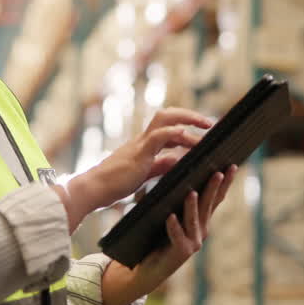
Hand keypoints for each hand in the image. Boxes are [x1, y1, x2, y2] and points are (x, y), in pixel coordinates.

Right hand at [58, 108, 214, 230]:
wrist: (94, 189)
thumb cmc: (114, 184)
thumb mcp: (144, 173)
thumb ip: (160, 166)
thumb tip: (176, 160)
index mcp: (144, 145)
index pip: (168, 127)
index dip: (186, 126)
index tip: (203, 131)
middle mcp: (142, 139)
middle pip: (167, 115)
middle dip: (189, 115)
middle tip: (209, 123)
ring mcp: (140, 144)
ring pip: (164, 119)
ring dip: (187, 119)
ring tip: (205, 127)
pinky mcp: (138, 153)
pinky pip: (157, 136)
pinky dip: (173, 133)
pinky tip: (186, 134)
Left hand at [132, 165, 237, 293]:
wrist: (147, 269)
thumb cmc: (156, 237)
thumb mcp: (168, 213)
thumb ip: (174, 197)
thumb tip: (172, 165)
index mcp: (201, 219)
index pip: (216, 197)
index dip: (225, 182)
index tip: (232, 165)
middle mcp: (201, 230)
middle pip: (208, 205)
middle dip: (214, 188)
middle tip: (218, 171)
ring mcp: (193, 242)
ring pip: (194, 220)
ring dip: (193, 206)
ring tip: (191, 191)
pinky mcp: (181, 252)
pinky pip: (177, 236)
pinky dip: (174, 226)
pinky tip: (170, 217)